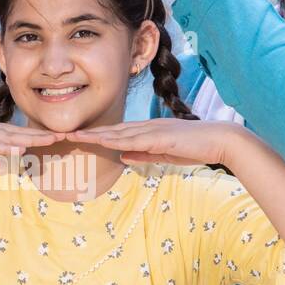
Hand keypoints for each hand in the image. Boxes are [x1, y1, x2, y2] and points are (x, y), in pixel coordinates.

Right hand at [0, 117, 59, 170]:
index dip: (37, 139)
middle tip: (66, 136)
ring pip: (7, 136)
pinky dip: (3, 147)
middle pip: (18, 133)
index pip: (16, 137)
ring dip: (29, 139)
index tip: (57, 141)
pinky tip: (17, 151)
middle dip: (42, 135)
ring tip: (50, 140)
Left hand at [66, 120, 239, 166]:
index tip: (77, 138)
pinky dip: (116, 140)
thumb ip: (142, 155)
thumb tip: (121, 157)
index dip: (96, 135)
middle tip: (66, 134)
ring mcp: (153, 130)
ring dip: (96, 135)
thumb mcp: (164, 155)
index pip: (117, 133)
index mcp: (147, 131)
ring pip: (118, 133)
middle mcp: (147, 127)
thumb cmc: (195, 148)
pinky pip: (133, 139)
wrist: (219, 140)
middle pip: (112, 130)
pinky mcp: (160, 137)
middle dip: (89, 133)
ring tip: (75, 136)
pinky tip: (102, 141)